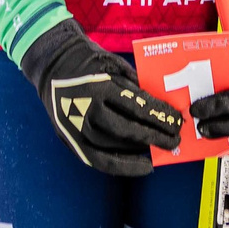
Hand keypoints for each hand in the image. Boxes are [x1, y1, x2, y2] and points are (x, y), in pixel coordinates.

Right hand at [17, 19, 182, 176]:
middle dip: (155, 137)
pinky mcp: (70, 139)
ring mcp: (75, 127)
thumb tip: (161, 107)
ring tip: (160, 152)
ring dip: (140, 152)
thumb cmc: (89, 61)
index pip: (136, 106)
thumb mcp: (114, 64)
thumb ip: (135, 85)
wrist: (51, 64)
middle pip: (127, 130)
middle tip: (174, 141)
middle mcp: (86, 109)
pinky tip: (141, 165)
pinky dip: (122, 166)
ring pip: (113, 148)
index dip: (160, 116)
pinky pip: (98, 160)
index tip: (177, 122)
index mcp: (99, 85)